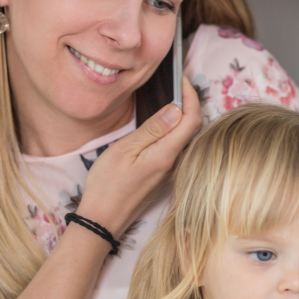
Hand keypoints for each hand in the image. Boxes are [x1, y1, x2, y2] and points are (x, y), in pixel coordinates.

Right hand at [76, 78, 199, 235]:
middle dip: (190, 103)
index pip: (192, 119)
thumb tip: (176, 109)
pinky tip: (166, 124)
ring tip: (172, 98)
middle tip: (177, 84)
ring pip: (188, 139)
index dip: (190, 96)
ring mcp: (173, 172)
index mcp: (168, 154)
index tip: (181, 79)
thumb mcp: (125, 150)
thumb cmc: (108, 184)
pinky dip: (177, 131)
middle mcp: (176, 163)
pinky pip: (179, 149)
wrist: (103, 219)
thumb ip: (153, 129)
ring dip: (185, 117)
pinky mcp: (166, 176)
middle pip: (194, 128)